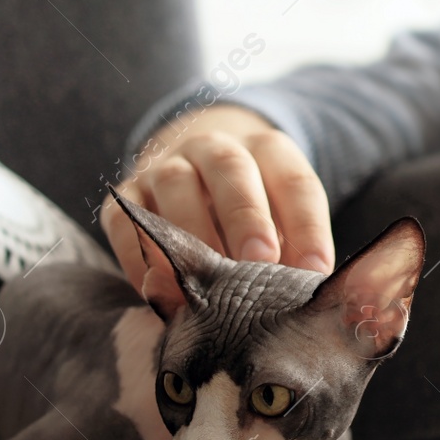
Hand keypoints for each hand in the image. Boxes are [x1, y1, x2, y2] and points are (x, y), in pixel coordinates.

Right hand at [103, 104, 333, 288]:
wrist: (194, 168)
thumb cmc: (252, 210)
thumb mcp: (282, 216)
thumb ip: (297, 248)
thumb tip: (307, 290)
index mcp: (267, 151)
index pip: (294, 182)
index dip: (307, 226)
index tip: (314, 271)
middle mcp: (215, 148)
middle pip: (231, 168)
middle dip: (247, 217)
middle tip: (261, 262)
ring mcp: (166, 166)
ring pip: (175, 184)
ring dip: (192, 235)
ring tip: (206, 287)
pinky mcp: (127, 193)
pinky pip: (125, 218)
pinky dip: (141, 254)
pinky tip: (161, 291)